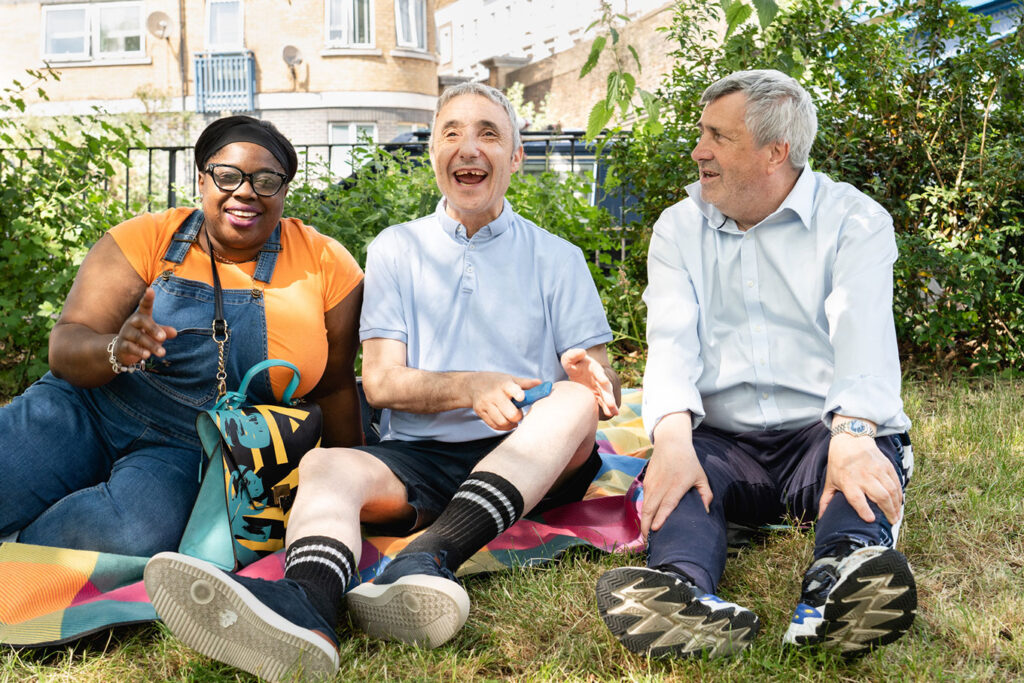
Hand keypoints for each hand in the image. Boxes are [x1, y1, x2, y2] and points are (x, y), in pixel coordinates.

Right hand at [111, 287, 177, 365]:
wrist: (122, 350)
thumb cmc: (143, 336)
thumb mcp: (154, 333)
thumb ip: (164, 331)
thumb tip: (174, 332)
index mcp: (142, 316)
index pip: (144, 305)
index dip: (147, 298)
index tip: (150, 290)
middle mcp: (133, 322)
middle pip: (142, 321)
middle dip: (153, 328)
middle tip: (163, 337)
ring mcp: (126, 333)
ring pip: (138, 337)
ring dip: (151, 345)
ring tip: (162, 352)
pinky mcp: (122, 345)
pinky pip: (130, 347)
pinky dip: (139, 351)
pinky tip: (147, 355)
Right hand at [465, 372, 541, 430]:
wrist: (474, 385)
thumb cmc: (497, 382)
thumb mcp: (510, 379)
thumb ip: (526, 383)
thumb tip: (541, 384)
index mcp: (503, 384)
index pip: (511, 388)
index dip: (518, 394)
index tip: (521, 397)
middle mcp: (493, 394)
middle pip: (510, 413)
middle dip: (518, 416)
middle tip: (519, 414)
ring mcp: (485, 404)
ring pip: (502, 422)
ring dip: (511, 424)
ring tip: (513, 420)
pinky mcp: (480, 412)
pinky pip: (494, 425)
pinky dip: (503, 427)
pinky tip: (506, 423)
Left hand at [560, 348, 617, 417]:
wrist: (577, 369)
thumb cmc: (573, 363)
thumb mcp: (570, 358)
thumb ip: (573, 354)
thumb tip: (582, 352)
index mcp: (593, 367)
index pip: (598, 372)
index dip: (601, 376)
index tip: (604, 381)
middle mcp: (599, 377)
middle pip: (605, 387)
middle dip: (608, 396)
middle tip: (611, 404)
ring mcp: (599, 387)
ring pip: (606, 396)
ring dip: (610, 404)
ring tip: (614, 412)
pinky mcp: (597, 394)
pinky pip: (603, 401)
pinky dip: (607, 407)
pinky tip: (612, 414)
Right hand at [640, 416, 711, 538]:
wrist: (671, 444)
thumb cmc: (688, 462)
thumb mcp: (701, 477)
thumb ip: (706, 494)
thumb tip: (705, 512)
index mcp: (677, 485)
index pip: (667, 504)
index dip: (661, 517)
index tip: (656, 529)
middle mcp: (662, 485)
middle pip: (651, 508)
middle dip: (647, 526)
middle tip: (649, 542)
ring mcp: (652, 484)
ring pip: (645, 506)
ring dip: (644, 521)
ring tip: (647, 537)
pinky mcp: (646, 483)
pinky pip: (645, 501)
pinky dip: (645, 512)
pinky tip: (647, 522)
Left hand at [819, 434, 902, 523]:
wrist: (850, 439)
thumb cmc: (838, 463)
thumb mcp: (830, 481)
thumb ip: (826, 500)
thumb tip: (821, 517)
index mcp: (848, 481)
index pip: (857, 499)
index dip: (864, 510)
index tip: (871, 520)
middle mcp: (864, 476)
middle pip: (880, 496)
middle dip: (888, 512)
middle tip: (891, 522)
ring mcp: (877, 470)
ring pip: (891, 491)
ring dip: (896, 505)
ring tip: (896, 516)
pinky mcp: (887, 465)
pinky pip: (896, 482)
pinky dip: (899, 494)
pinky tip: (898, 503)